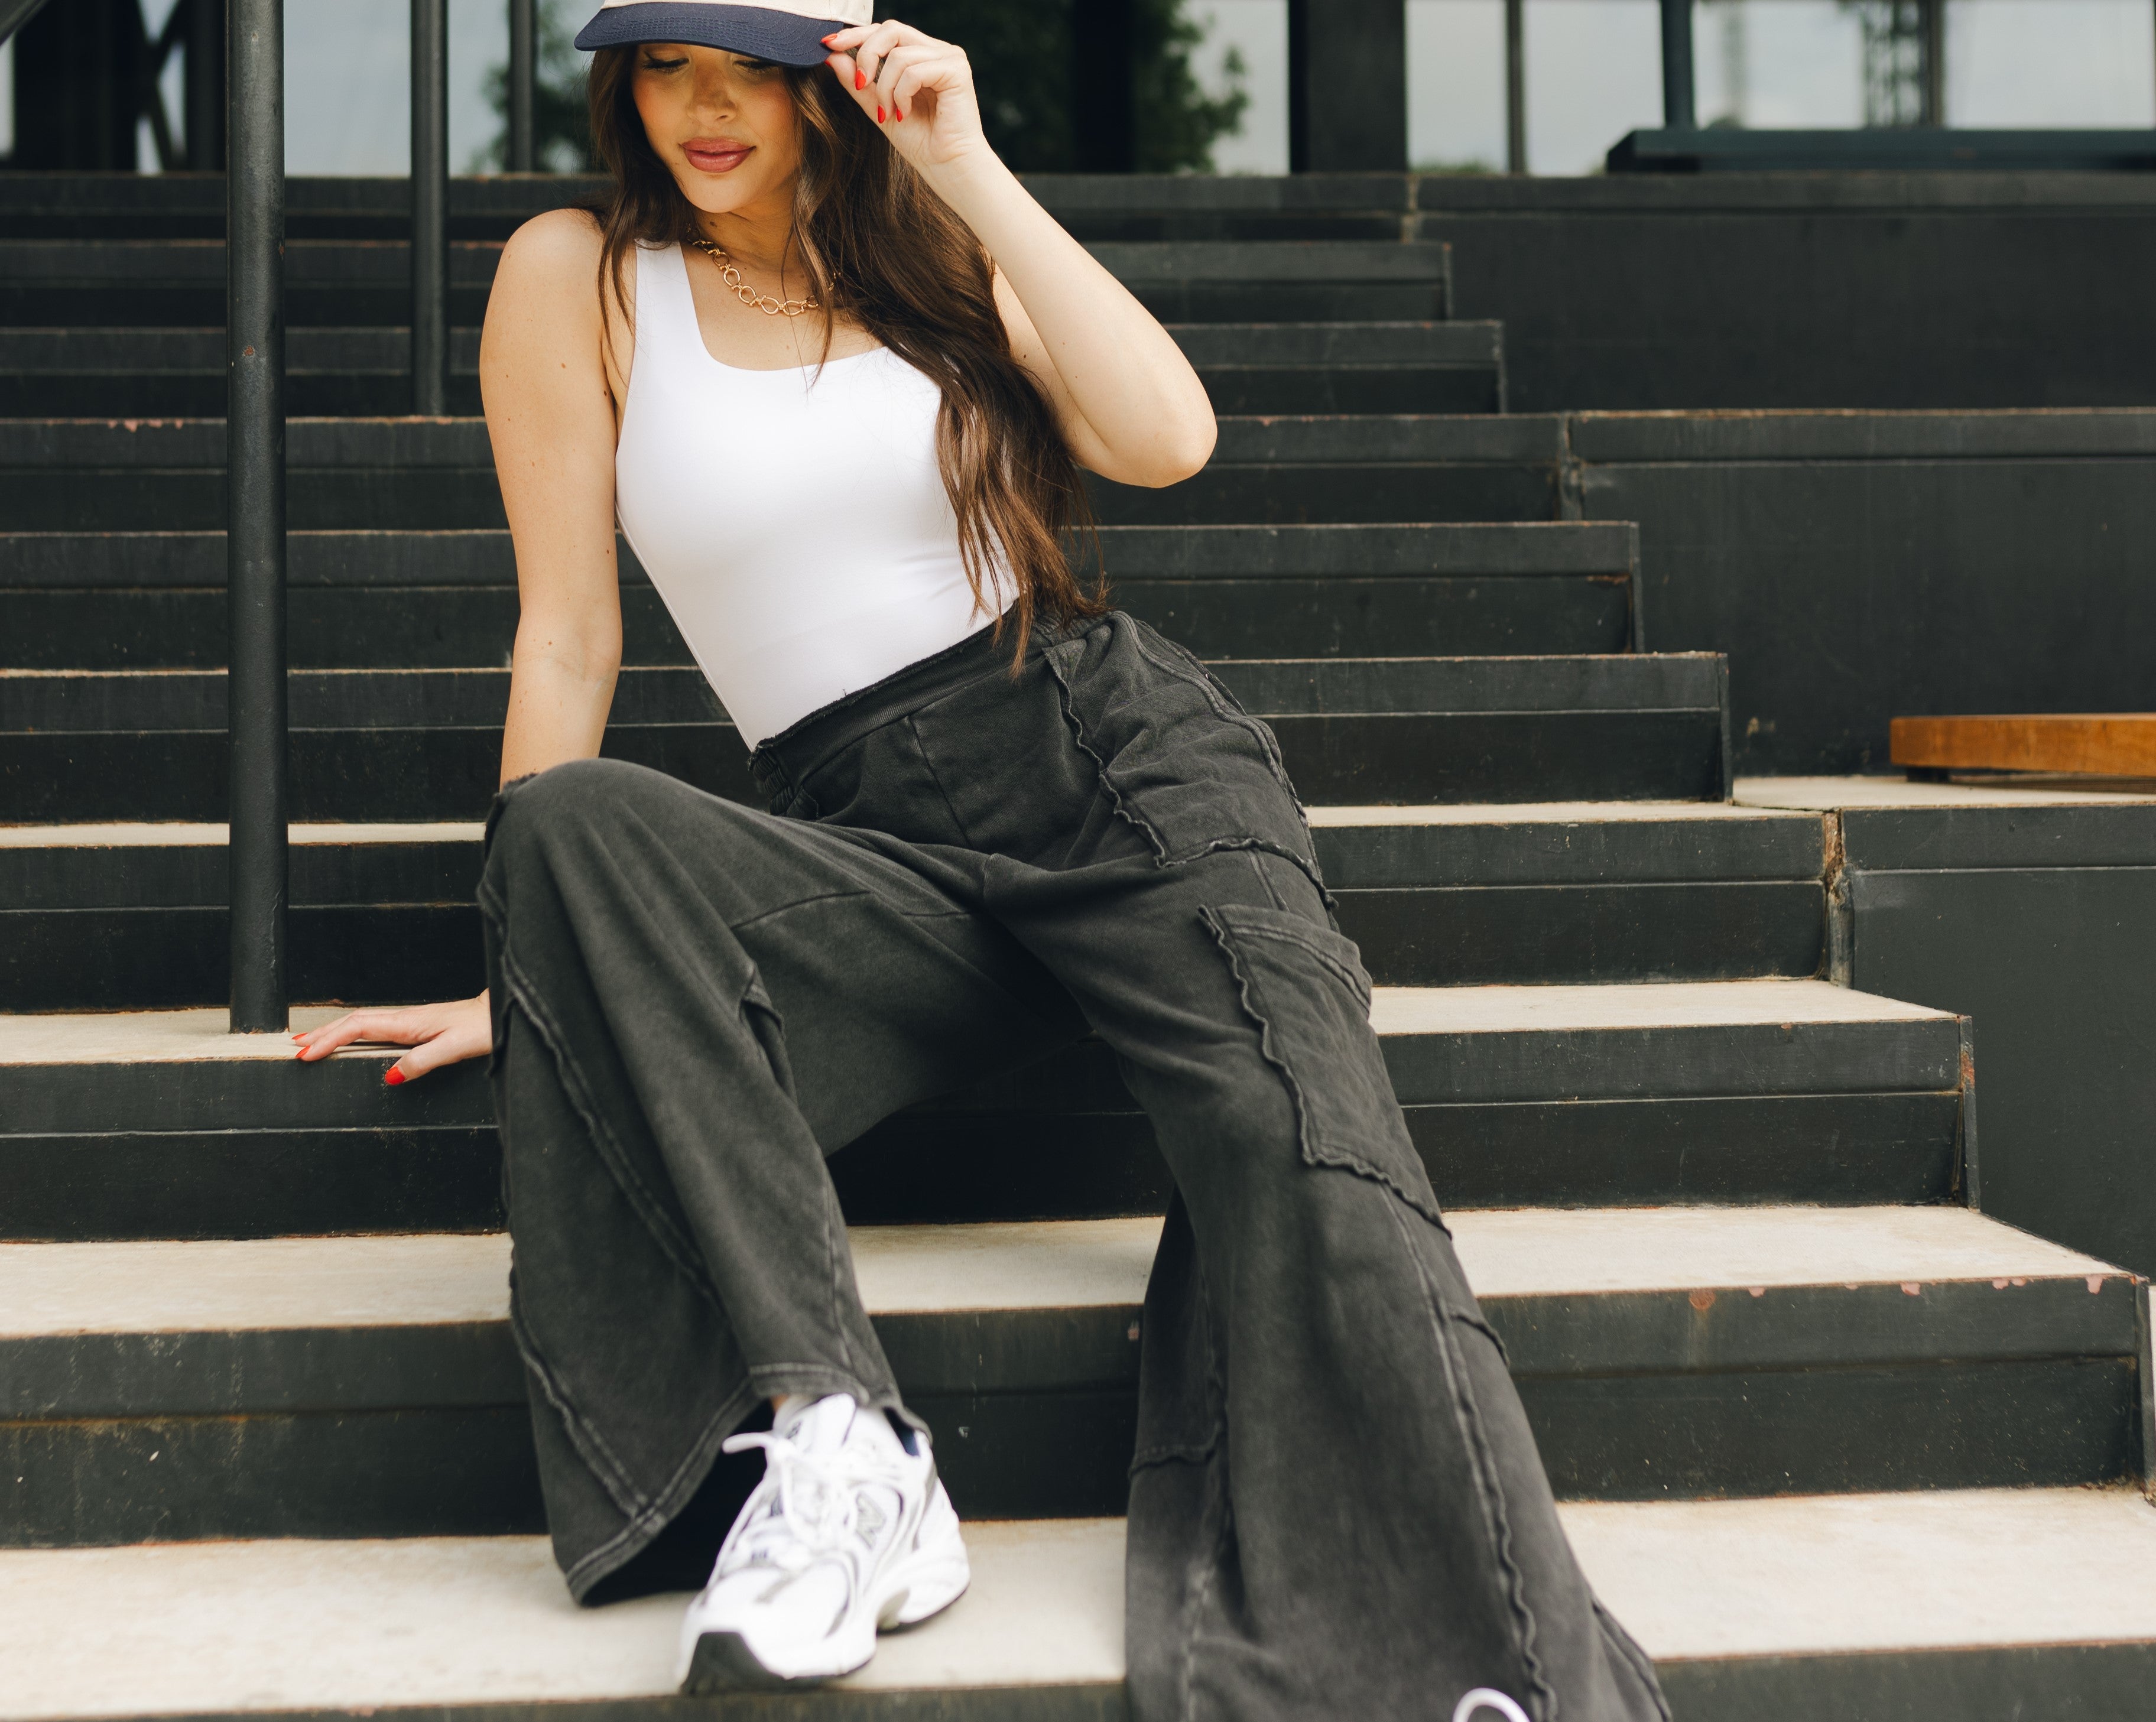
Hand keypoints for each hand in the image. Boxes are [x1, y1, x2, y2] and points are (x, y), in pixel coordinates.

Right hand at [294, 992, 492, 1084]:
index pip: (357, 1029)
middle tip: (293, 1048)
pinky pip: (375, 1028)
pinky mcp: (416, 1026)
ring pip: (362, 1024)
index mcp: (407, 1023)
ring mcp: (409, 1021)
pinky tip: (352, 1041)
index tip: (306, 1054)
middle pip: (352, 1023)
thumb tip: (390, 1076)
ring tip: (311, 1044)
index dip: (329, 1040)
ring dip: (334, 1032)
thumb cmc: (482, 1029)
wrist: (499, 1014)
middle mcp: (403, 1019)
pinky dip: (354, 1034)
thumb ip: (422, 1062)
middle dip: (321, 1034)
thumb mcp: (454, 1049)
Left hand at [821, 19, 986, 173]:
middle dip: (867, 54)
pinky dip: (901, 94)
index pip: (886, 32)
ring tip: (890, 113)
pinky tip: (905, 114)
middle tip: (860, 84)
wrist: (948, 169)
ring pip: (899, 55)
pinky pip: (914, 71)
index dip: (857, 34)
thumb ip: (859, 83)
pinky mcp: (956, 71)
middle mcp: (937, 51)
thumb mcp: (879, 109)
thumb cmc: (921, 143)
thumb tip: (832, 56)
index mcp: (922, 55)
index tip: (829, 45)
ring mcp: (949, 58)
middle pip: (891, 30)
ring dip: (885, 87)